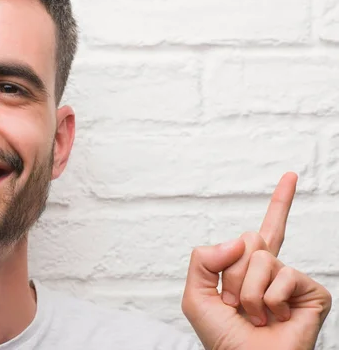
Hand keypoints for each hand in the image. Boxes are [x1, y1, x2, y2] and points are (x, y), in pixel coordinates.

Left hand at [182, 173, 331, 349]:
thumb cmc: (222, 337)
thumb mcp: (196, 295)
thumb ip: (203, 259)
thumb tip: (240, 240)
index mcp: (248, 268)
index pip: (263, 230)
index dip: (280, 202)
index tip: (291, 176)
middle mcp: (273, 270)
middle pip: (250, 240)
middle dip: (232, 274)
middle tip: (235, 304)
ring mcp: (292, 280)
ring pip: (261, 258)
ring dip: (247, 292)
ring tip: (255, 315)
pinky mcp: (312, 293)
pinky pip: (284, 275)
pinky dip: (269, 300)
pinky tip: (275, 318)